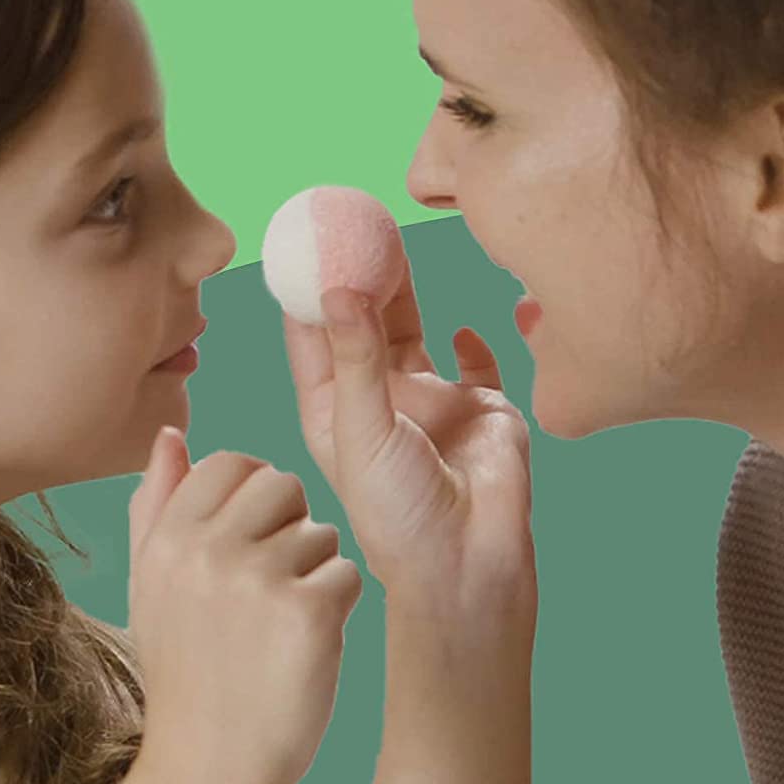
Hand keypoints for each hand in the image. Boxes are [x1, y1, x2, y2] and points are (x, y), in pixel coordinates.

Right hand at [125, 426, 363, 783]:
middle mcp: (207, 549)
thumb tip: (170, 434)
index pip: (232, 463)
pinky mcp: (309, 611)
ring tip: (282, 628)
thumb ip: (157, 506)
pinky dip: (340, 608)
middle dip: (291, 527)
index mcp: (166, 537)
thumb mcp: (152, 589)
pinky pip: (347, 573)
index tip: (253, 545)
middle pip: (284, 485)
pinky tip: (309, 647)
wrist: (209, 769)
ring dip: (317, 574)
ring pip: (323, 533)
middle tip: (273, 588)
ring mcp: (258, 578)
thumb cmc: (187, 675)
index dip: (256, 499)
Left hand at [281, 254, 535, 599]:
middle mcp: (379, 399)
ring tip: (396, 242)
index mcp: (333, 409)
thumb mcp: (364, 429)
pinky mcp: (484, 406)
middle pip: (361, 320)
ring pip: (413, 329)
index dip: (303, 285)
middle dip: (356, 272)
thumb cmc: (398, 515)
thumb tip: (339, 287)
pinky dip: (474, 335)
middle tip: (353, 220)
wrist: (470, 563)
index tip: (300, 234)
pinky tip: (465, 319)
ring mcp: (432, 401)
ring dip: (405, 290)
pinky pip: (479, 358)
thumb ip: (358, 357)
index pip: (309, 335)